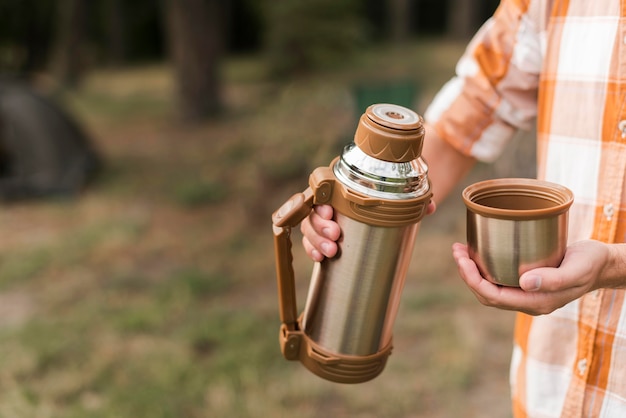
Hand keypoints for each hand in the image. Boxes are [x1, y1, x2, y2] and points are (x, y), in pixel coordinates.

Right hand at [301, 201, 435, 261]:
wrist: (392, 201)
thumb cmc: (392, 192)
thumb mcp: (403, 193)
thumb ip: (414, 199)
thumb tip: (428, 207)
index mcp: (343, 186)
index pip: (322, 192)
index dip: (320, 203)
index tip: (330, 213)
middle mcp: (331, 202)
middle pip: (313, 212)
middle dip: (319, 226)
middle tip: (335, 236)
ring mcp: (327, 220)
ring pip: (310, 228)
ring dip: (316, 241)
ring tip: (331, 252)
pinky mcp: (327, 235)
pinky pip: (312, 242)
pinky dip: (312, 250)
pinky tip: (320, 259)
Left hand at [452, 240, 610, 314]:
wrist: (603, 264)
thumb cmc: (591, 264)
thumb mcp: (576, 270)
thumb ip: (554, 280)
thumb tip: (524, 283)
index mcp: (535, 302)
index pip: (493, 297)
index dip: (473, 280)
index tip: (462, 259)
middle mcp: (527, 300)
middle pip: (486, 293)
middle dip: (467, 274)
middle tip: (457, 249)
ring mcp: (526, 292)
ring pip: (490, 287)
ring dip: (472, 270)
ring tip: (461, 249)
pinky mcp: (527, 281)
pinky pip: (499, 278)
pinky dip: (484, 266)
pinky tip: (479, 251)